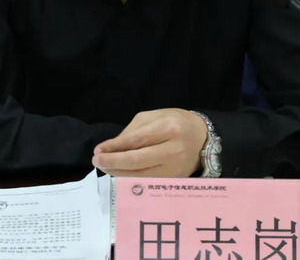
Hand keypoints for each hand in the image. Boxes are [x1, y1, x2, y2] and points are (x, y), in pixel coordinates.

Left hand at [92, 108, 207, 176]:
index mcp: (168, 128)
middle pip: (137, 161)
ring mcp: (174, 169)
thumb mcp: (155, 116)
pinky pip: (147, 183)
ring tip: (104, 167)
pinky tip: (119, 173)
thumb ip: (133, 130)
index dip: (115, 147)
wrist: (202, 138)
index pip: (136, 141)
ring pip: (140, 175)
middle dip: (113, 162)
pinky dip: (129, 179)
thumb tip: (112, 147)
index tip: (98, 149)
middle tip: (97, 160)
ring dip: (118, 172)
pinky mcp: (173, 180)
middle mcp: (173, 150)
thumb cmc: (176, 122)